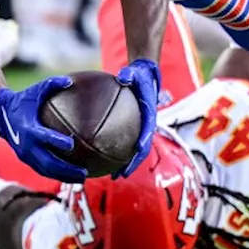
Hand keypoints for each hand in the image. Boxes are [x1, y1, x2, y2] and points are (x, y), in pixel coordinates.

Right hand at [0, 77, 87, 182]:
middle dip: (66, 169)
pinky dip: (56, 174)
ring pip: (46, 170)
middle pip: (48, 162)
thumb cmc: (23, 100)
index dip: (57, 141)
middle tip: (83, 172)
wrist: (1, 114)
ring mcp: (26, 154)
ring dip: (63, 176)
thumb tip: (70, 80)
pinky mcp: (26, 159)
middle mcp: (27, 145)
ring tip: (81, 179)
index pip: (44, 137)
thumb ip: (52, 84)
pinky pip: (42, 170)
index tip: (72, 144)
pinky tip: (70, 177)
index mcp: (29, 128)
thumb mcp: (36, 90)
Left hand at [115, 58, 159, 177]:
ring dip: (123, 164)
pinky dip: (114, 152)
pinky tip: (99, 158)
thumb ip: (130, 74)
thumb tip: (122, 76)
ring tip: (111, 176)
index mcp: (149, 114)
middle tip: (120, 175)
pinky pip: (123, 143)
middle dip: (131, 164)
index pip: (148, 131)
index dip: (143, 142)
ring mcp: (139, 129)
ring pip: (132, 151)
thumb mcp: (135, 72)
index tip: (137, 151)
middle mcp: (146, 125)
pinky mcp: (132, 129)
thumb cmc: (139, 74)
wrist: (145, 76)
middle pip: (141, 150)